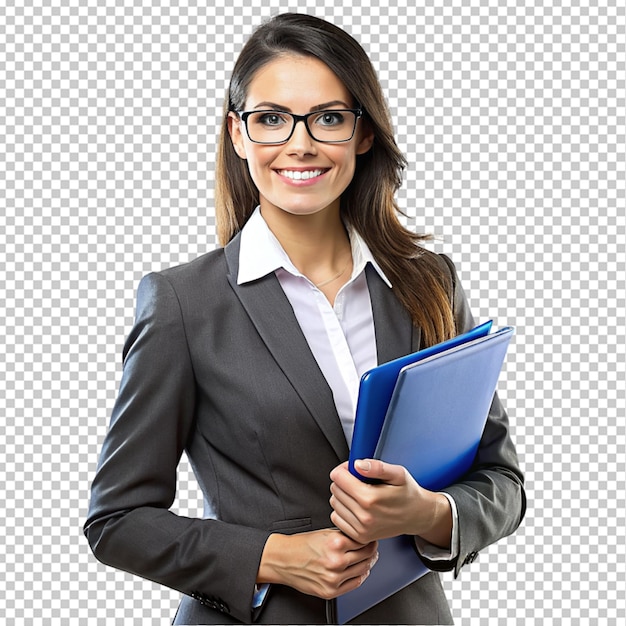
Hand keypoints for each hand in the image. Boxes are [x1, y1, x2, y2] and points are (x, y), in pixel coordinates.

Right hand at [257, 529, 377, 599]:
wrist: (283, 560)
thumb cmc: (302, 545)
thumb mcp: (325, 532)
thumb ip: (344, 535)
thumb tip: (363, 537)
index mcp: (335, 543)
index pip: (364, 541)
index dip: (370, 538)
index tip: (371, 536)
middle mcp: (336, 561)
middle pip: (367, 555)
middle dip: (372, 550)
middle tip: (372, 546)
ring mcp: (334, 578)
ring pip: (363, 569)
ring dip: (368, 563)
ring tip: (368, 557)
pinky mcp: (330, 591)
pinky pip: (355, 583)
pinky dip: (361, 576)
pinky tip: (360, 570)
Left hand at [329, 460, 451, 547]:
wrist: (417, 516)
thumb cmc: (407, 493)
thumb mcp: (398, 473)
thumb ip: (376, 467)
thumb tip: (357, 464)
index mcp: (370, 498)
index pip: (338, 477)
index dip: (343, 469)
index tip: (352, 469)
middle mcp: (364, 516)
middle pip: (335, 489)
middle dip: (343, 481)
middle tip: (358, 480)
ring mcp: (361, 529)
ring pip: (334, 503)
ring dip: (342, 495)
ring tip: (359, 493)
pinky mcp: (359, 536)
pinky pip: (337, 518)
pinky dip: (343, 510)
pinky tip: (356, 506)